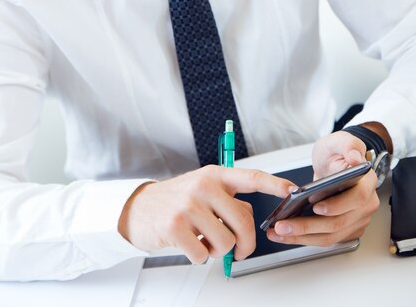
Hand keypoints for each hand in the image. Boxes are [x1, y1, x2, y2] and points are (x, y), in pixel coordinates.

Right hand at [118, 165, 294, 263]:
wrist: (139, 208)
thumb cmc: (176, 201)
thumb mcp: (202, 189)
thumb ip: (227, 199)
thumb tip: (250, 221)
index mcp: (215, 175)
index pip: (251, 177)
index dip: (274, 184)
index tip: (292, 190)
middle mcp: (204, 186)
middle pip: (244, 221)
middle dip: (246, 244)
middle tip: (240, 250)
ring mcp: (189, 205)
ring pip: (225, 242)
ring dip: (217, 250)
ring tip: (203, 240)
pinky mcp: (175, 227)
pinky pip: (203, 255)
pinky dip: (199, 257)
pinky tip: (188, 244)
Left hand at [267, 131, 378, 246]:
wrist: (334, 163)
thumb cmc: (336, 153)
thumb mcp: (339, 140)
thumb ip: (349, 144)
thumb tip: (355, 157)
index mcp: (366, 183)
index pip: (357, 199)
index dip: (337, 205)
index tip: (316, 206)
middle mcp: (365, 205)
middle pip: (339, 223)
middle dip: (309, 227)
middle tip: (284, 225)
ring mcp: (357, 219)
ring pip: (331, 236)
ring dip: (303, 237)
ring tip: (279, 232)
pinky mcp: (346, 229)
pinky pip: (326, 238)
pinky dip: (306, 239)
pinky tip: (287, 234)